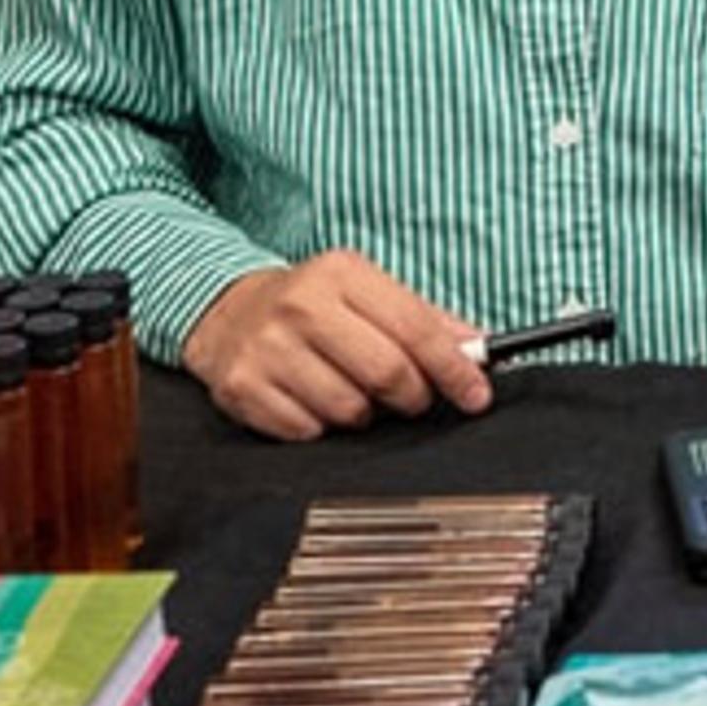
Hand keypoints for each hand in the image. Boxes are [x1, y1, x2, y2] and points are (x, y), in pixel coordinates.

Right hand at [184, 251, 490, 439]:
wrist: (228, 312)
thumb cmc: (312, 306)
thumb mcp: (366, 293)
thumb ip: (425, 320)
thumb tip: (478, 349)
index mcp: (342, 273)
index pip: (415, 328)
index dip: (454, 369)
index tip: (475, 394)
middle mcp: (301, 306)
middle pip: (387, 373)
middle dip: (413, 397)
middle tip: (412, 398)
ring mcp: (268, 348)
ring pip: (349, 410)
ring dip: (364, 414)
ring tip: (352, 390)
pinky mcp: (243, 387)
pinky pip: (308, 431)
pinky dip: (322, 426)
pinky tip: (313, 400)